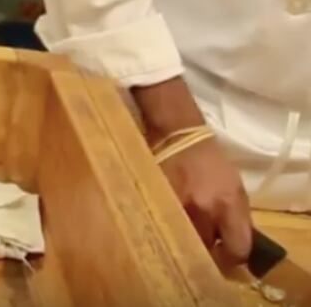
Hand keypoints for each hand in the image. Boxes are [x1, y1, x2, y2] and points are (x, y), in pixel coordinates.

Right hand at [159, 138, 252, 267]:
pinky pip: (165, 227)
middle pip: (206, 249)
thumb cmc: (212, 162)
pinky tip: (170, 220)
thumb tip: (233, 243)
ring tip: (186, 230)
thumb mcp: (236, 189)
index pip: (237, 248)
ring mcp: (177, 206)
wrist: (179, 136)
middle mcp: (203, 209)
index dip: (234, 258)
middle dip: (207, 249)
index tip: (227, 256)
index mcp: (229, 204)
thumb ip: (237, 218)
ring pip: (184, 241)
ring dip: (187, 239)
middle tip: (205, 244)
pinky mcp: (157, 202)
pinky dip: (169, 227)